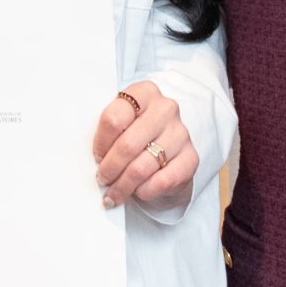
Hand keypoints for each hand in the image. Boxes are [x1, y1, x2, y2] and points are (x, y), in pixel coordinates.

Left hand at [93, 82, 197, 209]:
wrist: (168, 154)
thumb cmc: (137, 136)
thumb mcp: (122, 125)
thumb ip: (109, 133)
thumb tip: (95, 160)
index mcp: (144, 93)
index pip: (114, 118)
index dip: (100, 142)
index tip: (96, 156)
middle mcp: (165, 109)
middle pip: (127, 144)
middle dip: (110, 168)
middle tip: (102, 180)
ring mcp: (181, 133)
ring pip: (142, 166)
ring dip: (123, 185)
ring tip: (113, 194)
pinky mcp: (191, 158)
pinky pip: (162, 181)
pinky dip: (145, 191)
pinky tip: (137, 192)